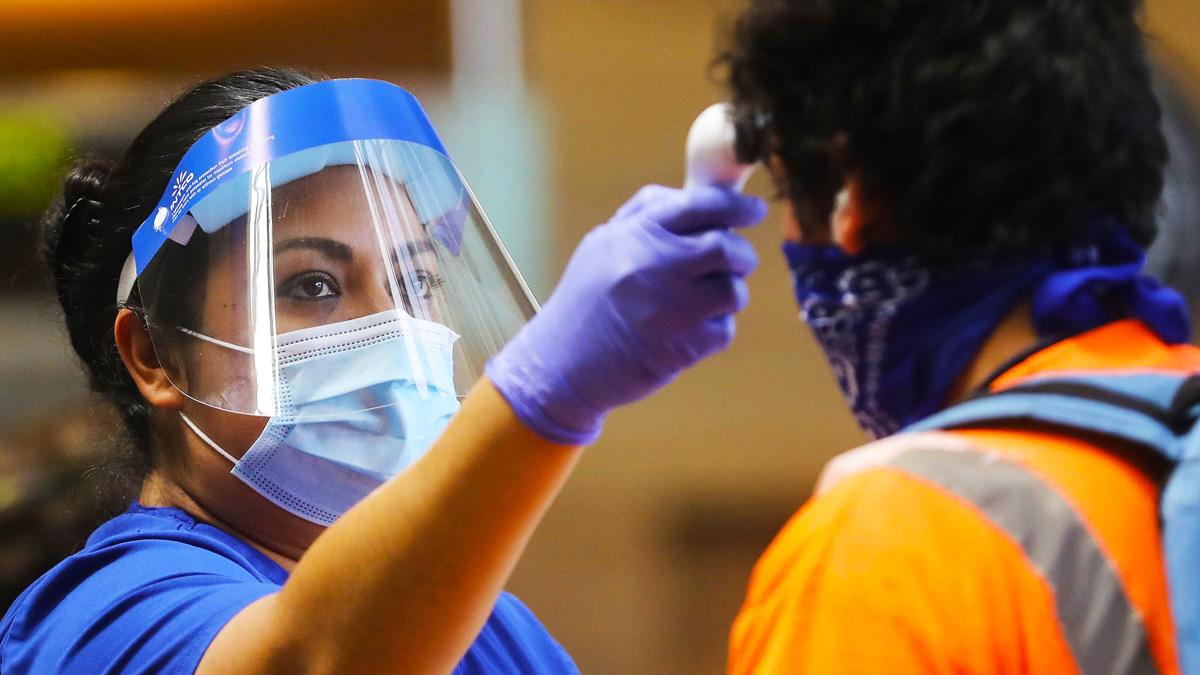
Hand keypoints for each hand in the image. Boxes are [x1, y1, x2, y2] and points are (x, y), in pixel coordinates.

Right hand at [485, 185, 766, 444]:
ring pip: (733, 291)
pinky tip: (686, 333)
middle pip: (727, 247)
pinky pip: (724, 330)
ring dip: (728, 295)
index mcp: (637, 235)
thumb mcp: (602, 245)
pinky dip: (714, 331)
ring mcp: (671, 308)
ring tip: (701, 303)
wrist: (562, 363)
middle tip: (736, 262)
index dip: (736, 206)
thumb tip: (696, 195)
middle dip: (741, 255)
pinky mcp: (683, 347)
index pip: (700, 205)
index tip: (754, 210)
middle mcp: (655, 266)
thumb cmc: (586, 301)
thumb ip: (645, 215)